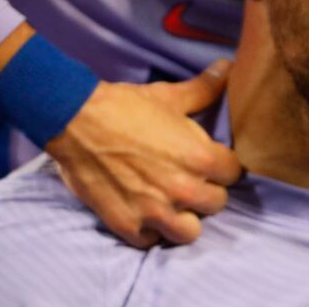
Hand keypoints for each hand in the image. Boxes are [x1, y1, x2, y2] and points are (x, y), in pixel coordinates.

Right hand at [47, 59, 241, 247]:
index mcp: (200, 158)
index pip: (233, 173)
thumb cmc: (124, 106)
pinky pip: (151, 241)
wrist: (75, 120)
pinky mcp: (127, 225)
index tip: (210, 162)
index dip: (222, 165)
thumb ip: (204, 89)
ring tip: (171, 203)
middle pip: (217, 204)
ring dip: (183, 219)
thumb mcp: (168, 96)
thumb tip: (228, 67)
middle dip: (205, 191)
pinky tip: (143, 213)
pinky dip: (149, 230)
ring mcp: (155, 212)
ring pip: (190, 232)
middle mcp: (183, 190)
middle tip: (188, 180)